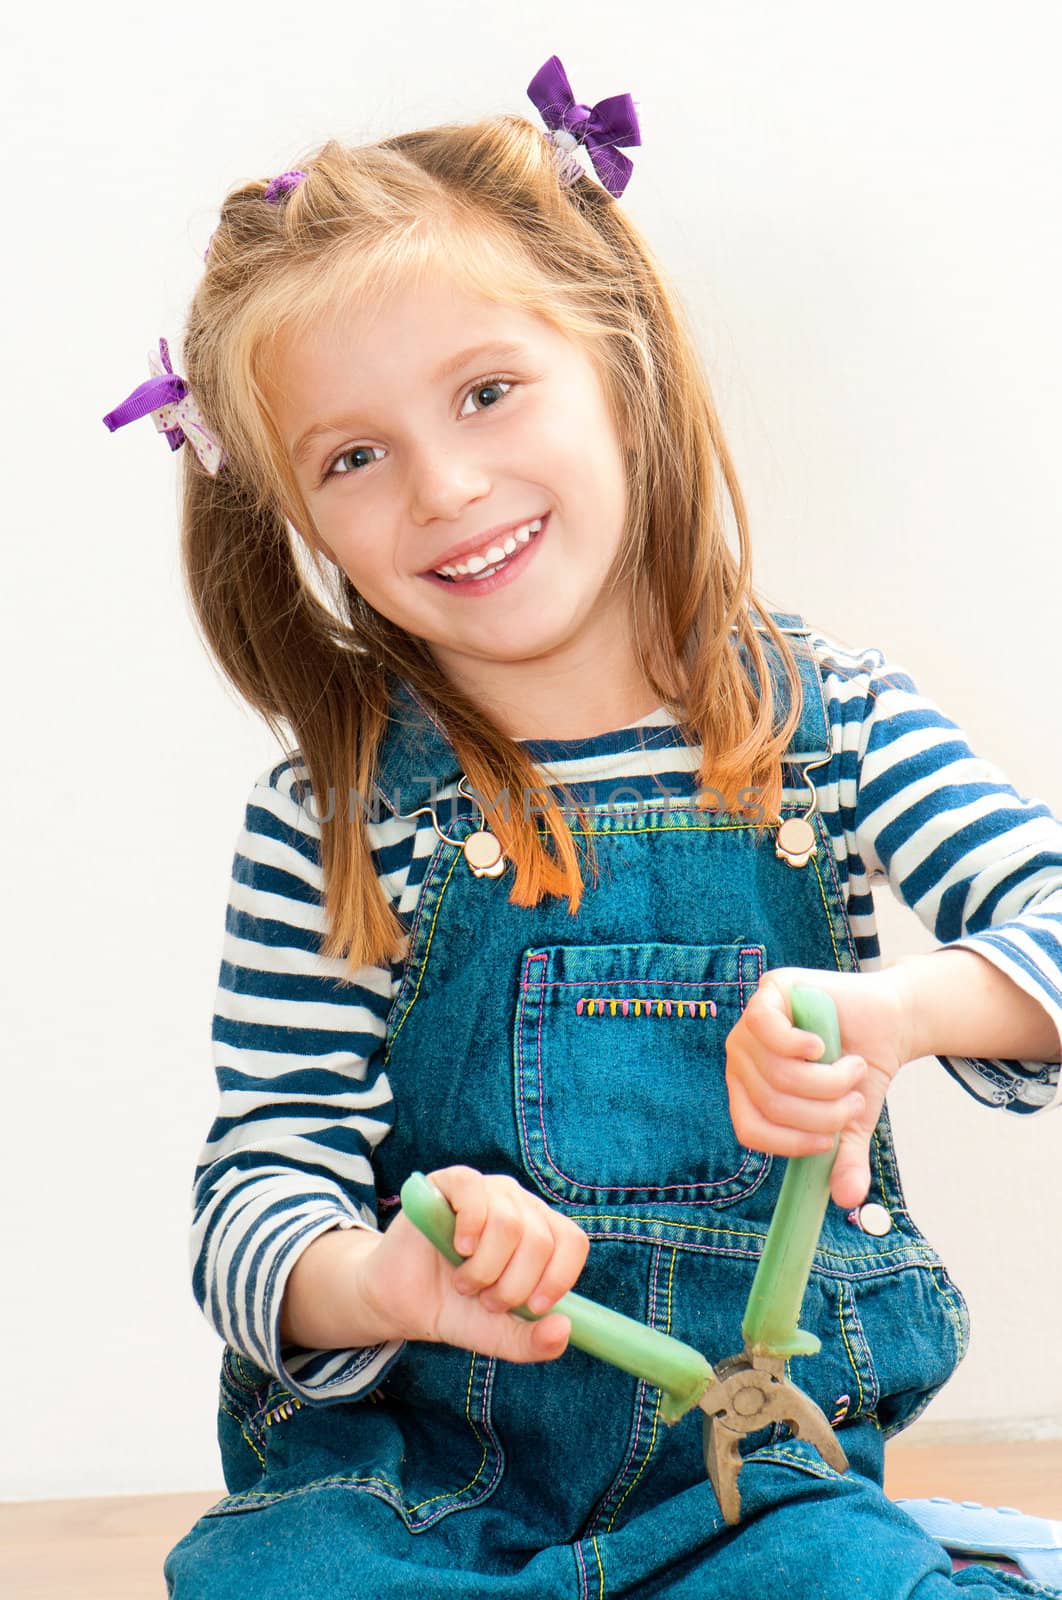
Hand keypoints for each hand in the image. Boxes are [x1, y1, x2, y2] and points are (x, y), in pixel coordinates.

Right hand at [355, 1166, 590, 1363]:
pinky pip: (475, 1192)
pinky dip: (469, 1228)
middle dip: (511, 1285)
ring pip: (508, 1223)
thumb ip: (533, 1341)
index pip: (572, 1243)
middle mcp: (521, 1206)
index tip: (533, 1307)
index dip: (558, 1278)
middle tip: (485, 1299)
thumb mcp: (499, 1336)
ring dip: (484, 1268)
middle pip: (539, 1240)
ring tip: (465, 1281)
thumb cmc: (458, 1309)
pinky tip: (458, 1248)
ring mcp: (489, 1190)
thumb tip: (564, 1329)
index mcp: (542, 1234)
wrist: (405, 1301)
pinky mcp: (454, 1181)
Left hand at [725, 967, 909, 1209]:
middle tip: (854, 1102)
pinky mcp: (769, 992)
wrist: (886, 1022)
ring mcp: (751, 1025)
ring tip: (854, 1072)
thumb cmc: (859, 1071)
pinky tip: (822, 1046)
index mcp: (750, 1092)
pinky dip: (801, 1045)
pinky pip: (766, 1028)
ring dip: (828, 1081)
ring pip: (778, 1072)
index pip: (750, 1130)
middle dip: (824, 1112)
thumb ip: (843, 1158)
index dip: (788, 1143)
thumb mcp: (850, 1122)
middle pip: (772, 1102)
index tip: (827, 1143)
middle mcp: (743, 1059)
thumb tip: (848, 1199)